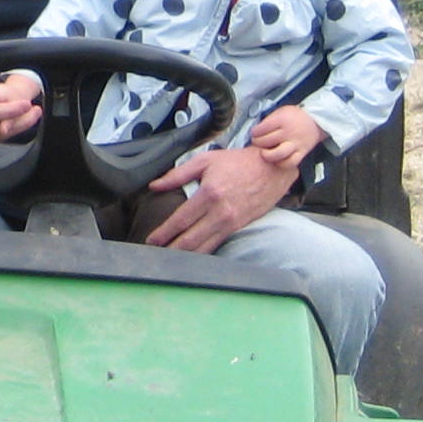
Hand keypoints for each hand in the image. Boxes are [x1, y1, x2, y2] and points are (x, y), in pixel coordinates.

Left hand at [142, 143, 302, 253]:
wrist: (271, 169)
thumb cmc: (236, 163)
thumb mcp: (205, 161)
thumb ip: (177, 175)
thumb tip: (154, 185)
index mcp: (209, 193)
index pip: (181, 220)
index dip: (164, 232)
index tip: (151, 240)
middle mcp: (220, 212)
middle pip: (191, 239)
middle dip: (171, 249)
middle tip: (155, 255)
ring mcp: (231, 223)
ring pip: (204, 247)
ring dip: (186, 256)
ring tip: (169, 260)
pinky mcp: (238, 228)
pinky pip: (217, 244)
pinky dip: (203, 253)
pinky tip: (192, 256)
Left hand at [245, 105, 328, 170]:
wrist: (315, 121)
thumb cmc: (294, 116)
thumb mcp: (280, 112)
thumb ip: (269, 121)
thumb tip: (255, 132)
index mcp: (282, 119)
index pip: (261, 129)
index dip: (254, 132)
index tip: (255, 133)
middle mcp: (289, 132)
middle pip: (267, 141)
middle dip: (257, 143)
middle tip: (257, 142)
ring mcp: (296, 144)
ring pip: (278, 154)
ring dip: (267, 155)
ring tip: (265, 152)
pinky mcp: (302, 153)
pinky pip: (290, 163)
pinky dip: (281, 164)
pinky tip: (276, 160)